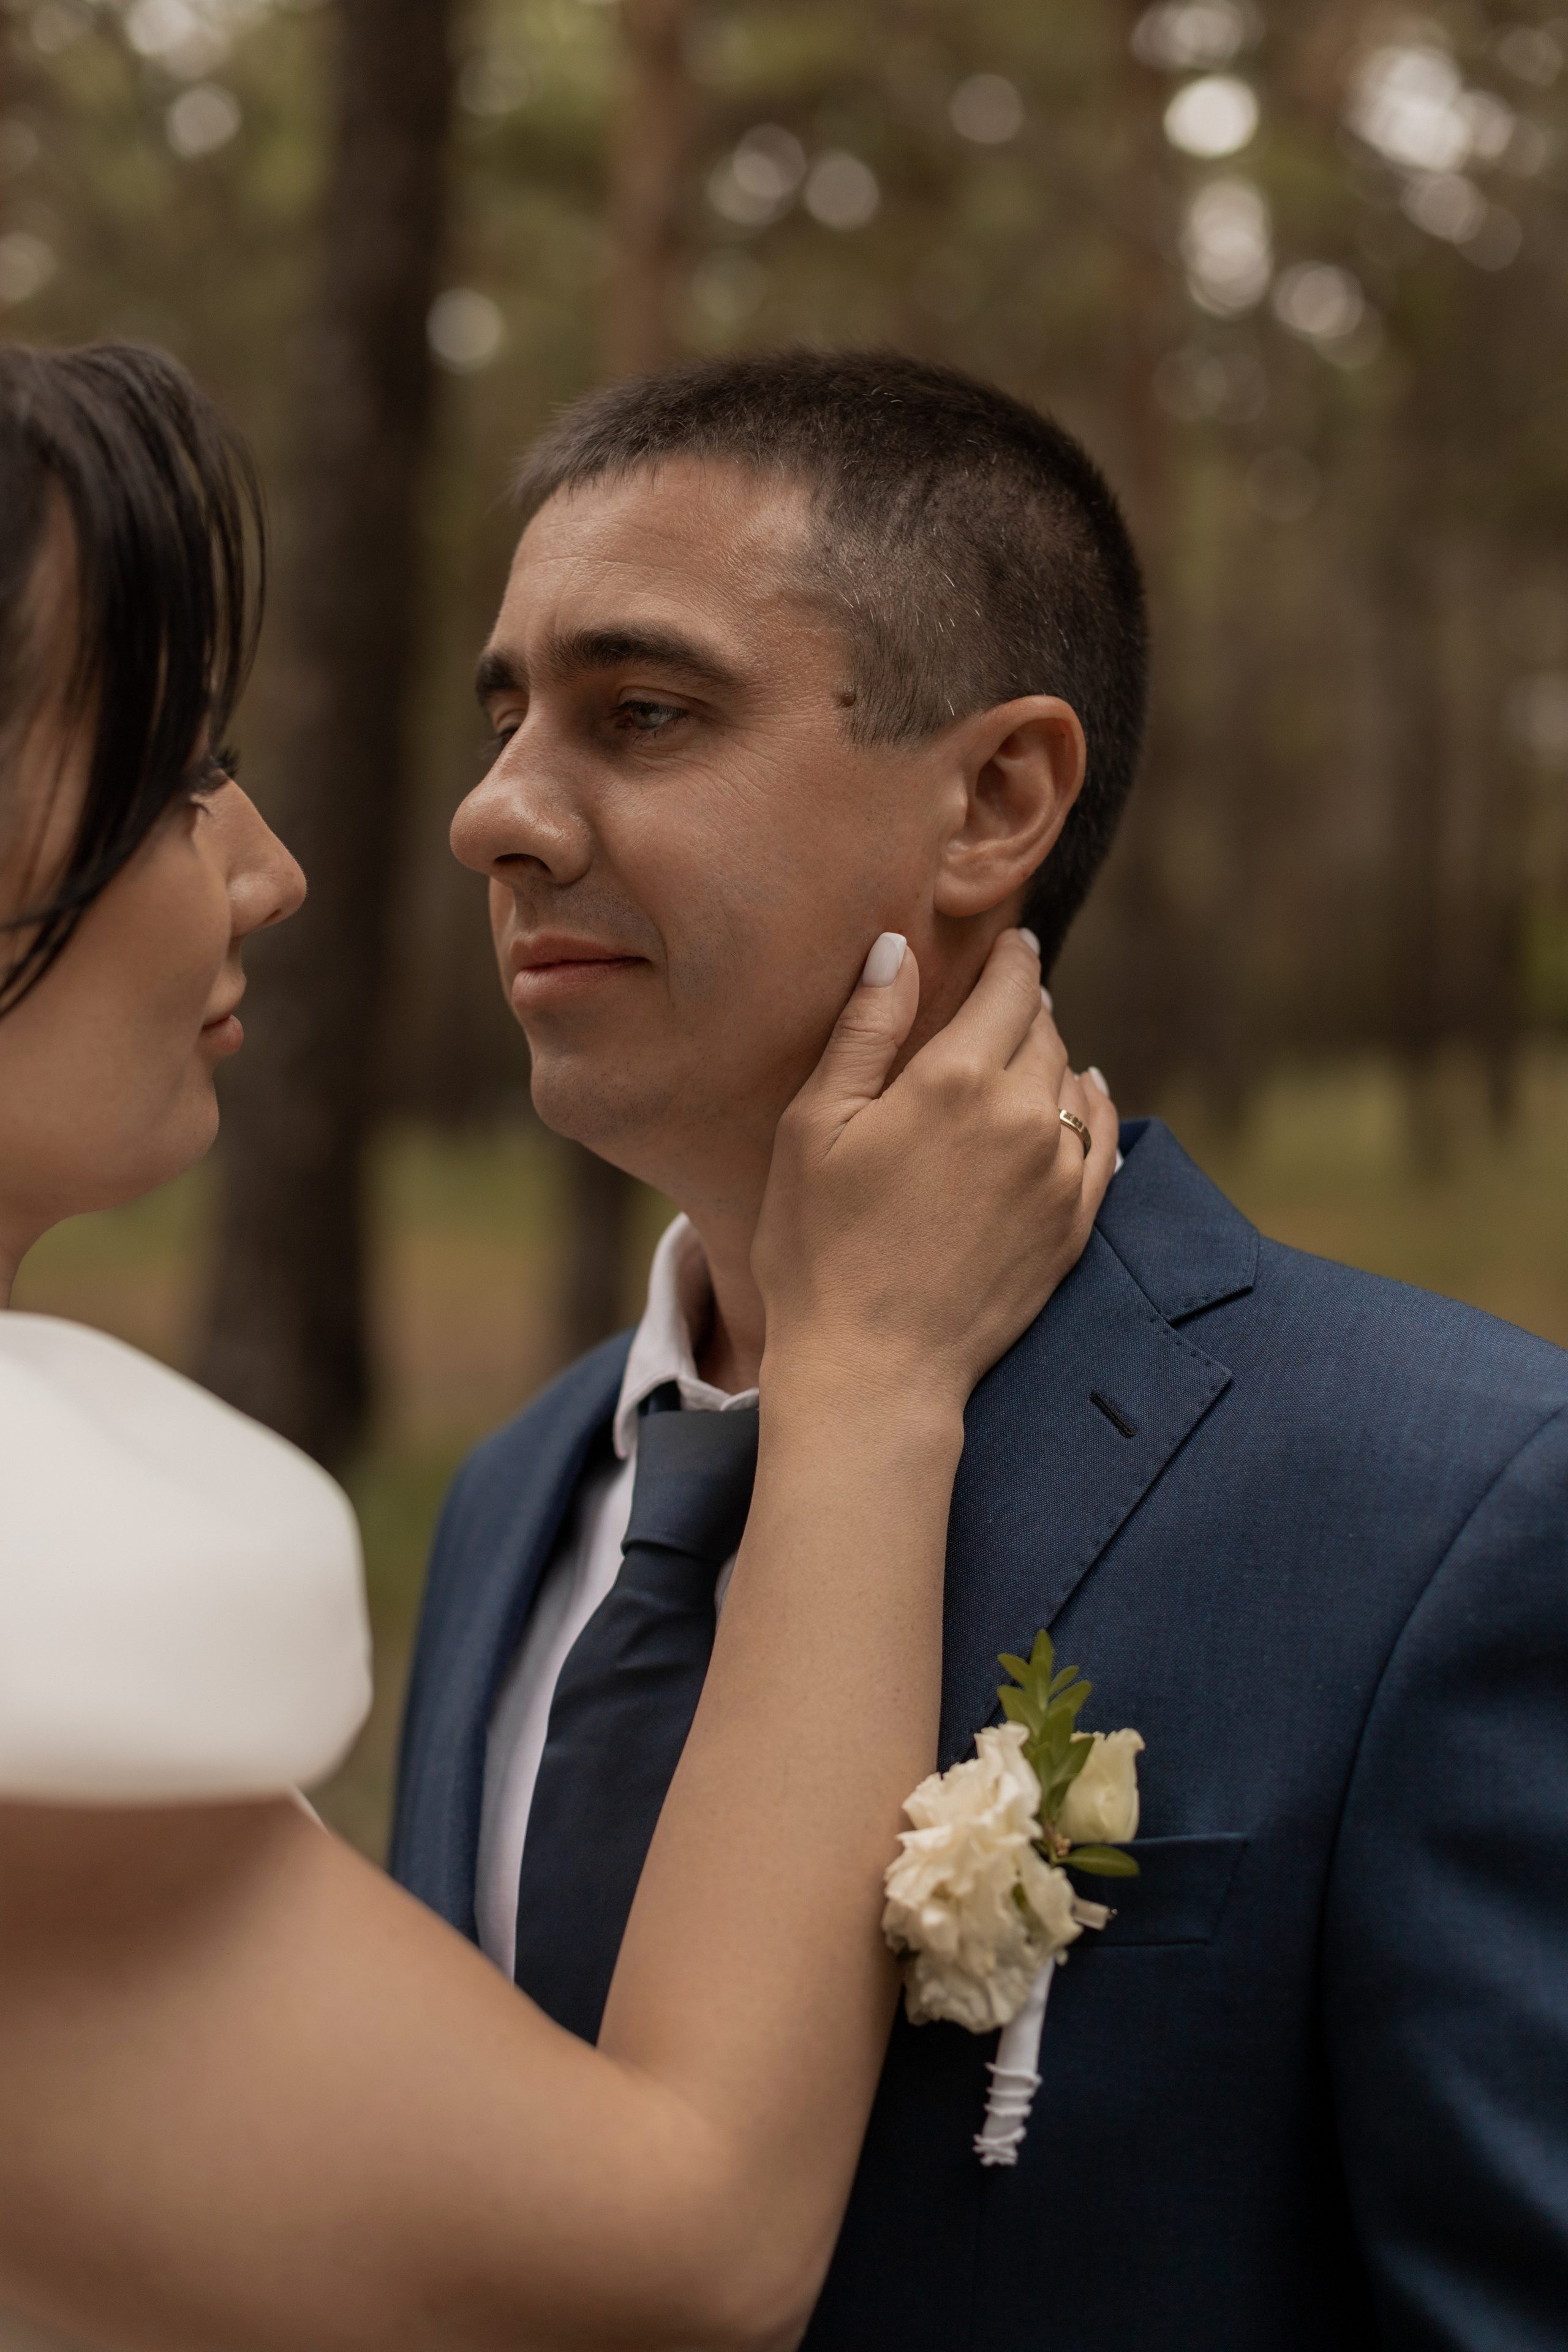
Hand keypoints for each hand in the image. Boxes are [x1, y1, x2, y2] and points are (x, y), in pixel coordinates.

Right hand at [752, 928, 1118, 1413]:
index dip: (1011, 958)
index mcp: (955, 1080)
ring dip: (1053, 1056)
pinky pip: (1102, 1138)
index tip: (1011, 942)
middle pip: (1043, 1030)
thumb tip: (896, 949)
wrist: (875, 1367)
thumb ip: (864, 1030)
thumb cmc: (820, 1247)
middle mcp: (1024, 1116)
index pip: (1008, 988)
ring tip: (1029, 1048)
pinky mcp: (1075, 1223)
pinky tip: (1080, 1095)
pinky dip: (1091, 1105)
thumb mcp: (813, 1128)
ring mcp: (1059, 1174)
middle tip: (1007, 996)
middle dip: (1025, 1007)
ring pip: (1073, 1081)